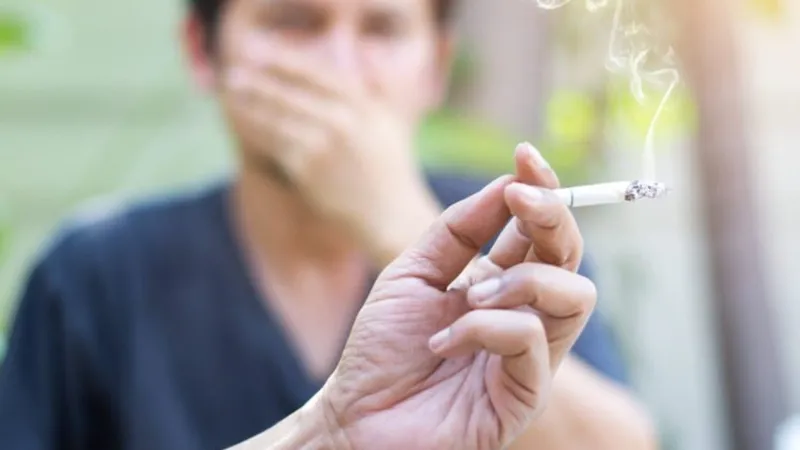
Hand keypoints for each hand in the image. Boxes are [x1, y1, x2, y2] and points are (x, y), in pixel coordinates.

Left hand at [223, 45, 439, 262]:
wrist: (388, 212)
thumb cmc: (389, 166)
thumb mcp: (393, 120)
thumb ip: (380, 86)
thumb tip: (368, 53)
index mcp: (363, 105)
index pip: (317, 74)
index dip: (285, 61)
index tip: (261, 53)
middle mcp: (344, 122)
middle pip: (290, 94)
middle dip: (258, 82)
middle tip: (232, 73)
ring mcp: (324, 146)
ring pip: (277, 119)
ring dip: (249, 105)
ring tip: (228, 95)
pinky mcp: (308, 170)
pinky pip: (274, 145)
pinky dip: (254, 131)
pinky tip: (240, 123)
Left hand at [317, 144, 596, 449]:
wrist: (356, 413)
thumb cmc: (383, 347)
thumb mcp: (414, 271)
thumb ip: (458, 230)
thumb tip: (507, 182)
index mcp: (501, 284)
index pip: (541, 232)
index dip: (543, 190)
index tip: (524, 155)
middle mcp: (524, 315)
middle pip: (571, 256)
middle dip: (551, 216)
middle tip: (518, 199)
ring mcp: (530, 357)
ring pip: (574, 295)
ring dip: (521, 279)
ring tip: (467, 294)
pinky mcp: (526, 395)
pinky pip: (532, 341)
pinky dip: (485, 328)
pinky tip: (444, 341)